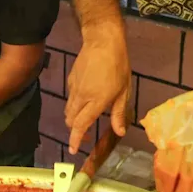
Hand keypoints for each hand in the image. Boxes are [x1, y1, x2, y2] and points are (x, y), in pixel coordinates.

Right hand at [65, 28, 131, 152]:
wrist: (103, 42)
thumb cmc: (119, 66)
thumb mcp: (124, 91)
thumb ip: (119, 113)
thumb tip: (120, 132)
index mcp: (96, 101)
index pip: (81, 125)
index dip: (76, 139)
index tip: (73, 149)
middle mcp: (81, 97)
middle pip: (71, 120)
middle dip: (75, 131)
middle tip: (86, 135)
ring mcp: (73, 88)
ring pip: (68, 110)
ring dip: (74, 119)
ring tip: (85, 119)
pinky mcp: (70, 80)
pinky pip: (69, 98)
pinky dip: (74, 105)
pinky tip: (85, 100)